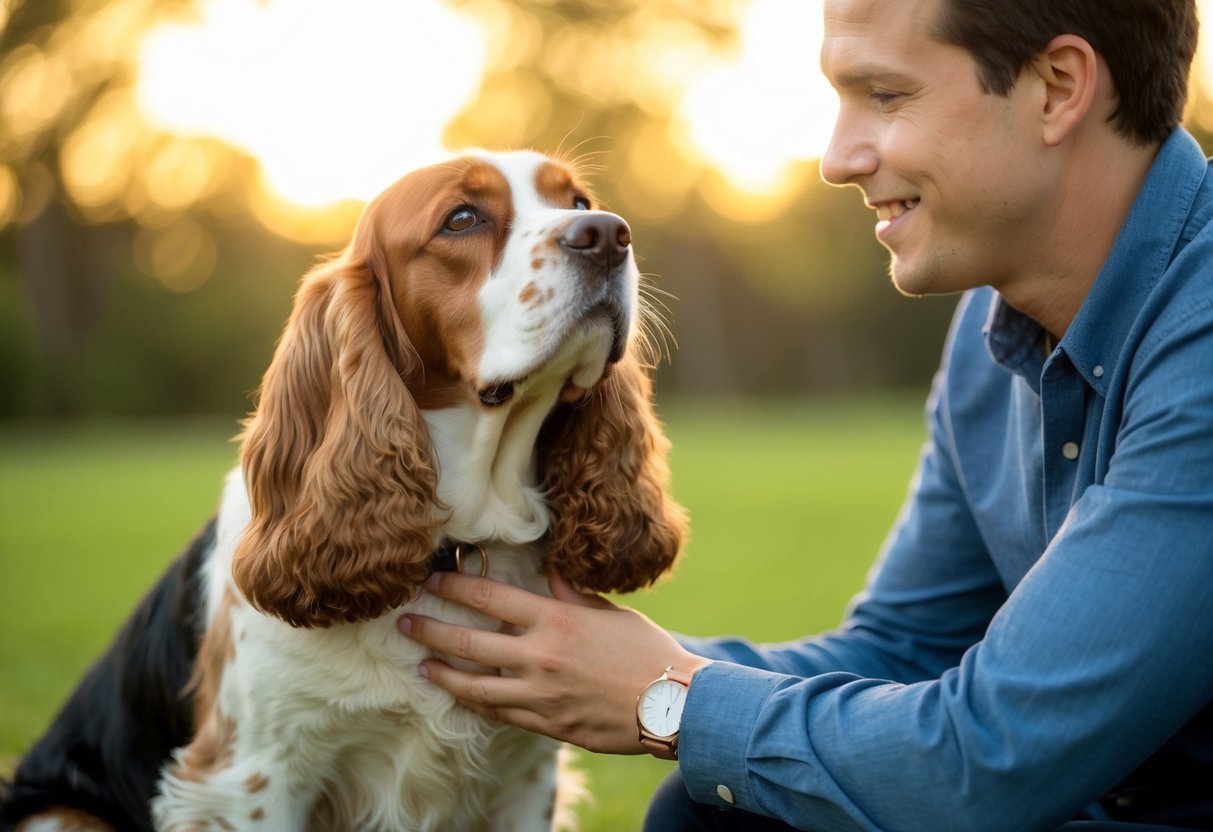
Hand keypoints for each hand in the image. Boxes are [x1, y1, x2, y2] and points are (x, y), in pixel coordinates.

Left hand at [398, 570, 709, 753]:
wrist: (673, 704)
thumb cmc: (646, 651)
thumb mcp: (609, 612)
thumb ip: (570, 595)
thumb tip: (547, 571)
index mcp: (555, 620)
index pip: (490, 598)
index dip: (455, 586)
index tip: (432, 580)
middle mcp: (540, 656)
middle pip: (469, 642)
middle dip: (431, 630)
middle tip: (405, 623)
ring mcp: (540, 695)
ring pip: (475, 686)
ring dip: (443, 675)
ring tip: (422, 666)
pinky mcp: (547, 724)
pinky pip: (501, 714)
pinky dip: (478, 704)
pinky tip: (463, 697)